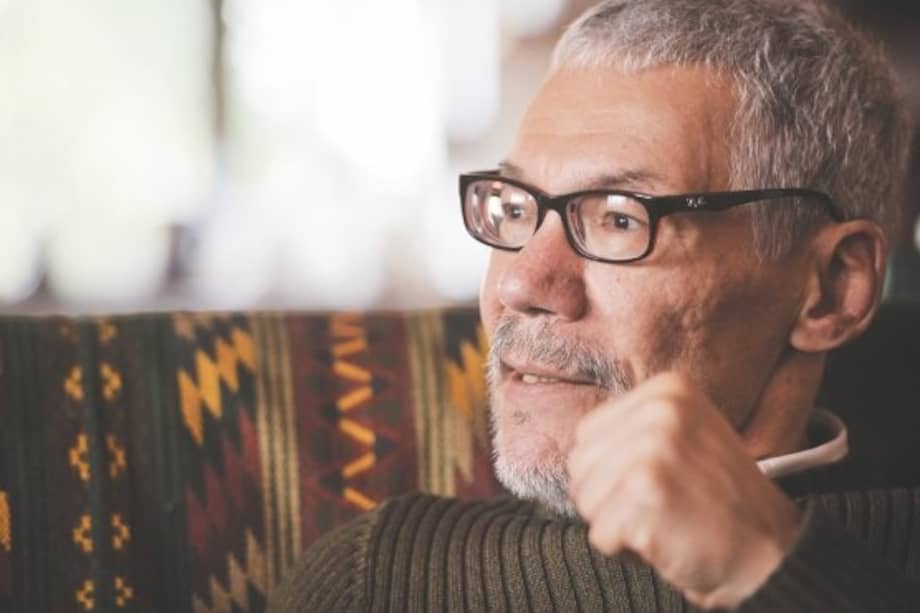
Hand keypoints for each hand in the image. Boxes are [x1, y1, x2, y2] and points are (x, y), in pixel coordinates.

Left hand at [567, 373, 802, 609]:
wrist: (771, 550)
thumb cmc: (721, 501)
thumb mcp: (685, 437)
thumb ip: (633, 429)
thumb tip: (578, 446)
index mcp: (668, 389)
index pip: (588, 433)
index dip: (612, 471)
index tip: (658, 481)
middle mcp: (660, 409)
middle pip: (580, 465)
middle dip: (609, 498)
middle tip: (660, 506)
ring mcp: (653, 446)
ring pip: (585, 500)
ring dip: (617, 525)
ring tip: (664, 520)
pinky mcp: (646, 489)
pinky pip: (601, 533)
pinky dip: (628, 550)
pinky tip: (666, 539)